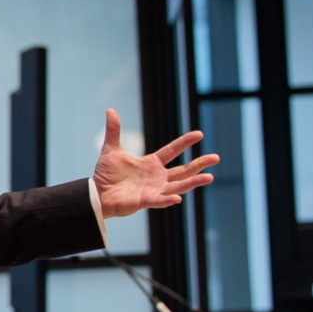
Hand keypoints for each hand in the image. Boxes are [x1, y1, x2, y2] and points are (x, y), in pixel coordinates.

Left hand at [93, 109, 217, 217]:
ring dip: (193, 182)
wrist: (96, 194)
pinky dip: (168, 200)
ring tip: (209, 177)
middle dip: (200, 164)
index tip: (199, 134)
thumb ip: (114, 131)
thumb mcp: (111, 149)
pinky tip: (178, 198)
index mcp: (152, 164)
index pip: (172, 150)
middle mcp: (157, 177)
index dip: (185, 142)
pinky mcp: (146, 201)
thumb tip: (110, 110)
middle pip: (183, 170)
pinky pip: (159, 201)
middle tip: (216, 158)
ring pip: (178, 185)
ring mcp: (154, 190)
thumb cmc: (106, 174)